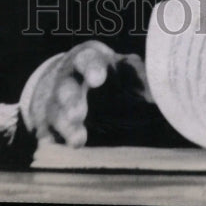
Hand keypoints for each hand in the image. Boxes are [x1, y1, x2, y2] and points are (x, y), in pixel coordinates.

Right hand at [24, 41, 151, 146]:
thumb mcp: (121, 67)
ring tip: (78, 140)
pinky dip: (53, 139)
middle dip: (70, 99)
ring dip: (66, 125)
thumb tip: (157, 90)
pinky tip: (57, 146)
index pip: (87, 59)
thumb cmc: (106, 72)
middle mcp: (67, 80)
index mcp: (87, 59)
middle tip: (77, 113)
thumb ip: (138, 74)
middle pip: (66, 87)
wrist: (71, 80)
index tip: (98, 78)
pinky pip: (48, 133)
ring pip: (56, 112)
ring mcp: (56, 103)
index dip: (92, 68)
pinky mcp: (51, 125)